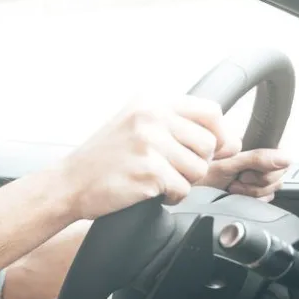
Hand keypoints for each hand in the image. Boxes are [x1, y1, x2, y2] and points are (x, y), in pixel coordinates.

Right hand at [57, 95, 227, 219]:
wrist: (68, 183)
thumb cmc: (104, 158)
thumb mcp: (134, 124)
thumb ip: (176, 124)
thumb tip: (231, 141)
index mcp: (151, 102)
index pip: (210, 111)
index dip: (219, 134)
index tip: (211, 151)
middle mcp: (151, 117)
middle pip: (208, 144)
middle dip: (196, 164)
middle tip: (171, 170)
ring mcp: (149, 143)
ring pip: (198, 169)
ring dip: (183, 182)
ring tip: (156, 180)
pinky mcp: (148, 171)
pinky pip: (182, 189)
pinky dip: (170, 197)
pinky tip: (149, 192)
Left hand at [198, 141, 289, 200]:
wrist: (187, 189)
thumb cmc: (200, 173)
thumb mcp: (226, 164)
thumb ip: (256, 159)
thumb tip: (285, 158)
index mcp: (254, 144)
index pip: (282, 154)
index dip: (272, 166)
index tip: (252, 172)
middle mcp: (257, 158)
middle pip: (280, 173)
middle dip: (259, 181)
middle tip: (238, 180)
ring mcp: (256, 173)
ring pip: (274, 186)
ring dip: (253, 191)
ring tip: (233, 186)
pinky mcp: (253, 188)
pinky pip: (267, 196)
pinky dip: (253, 198)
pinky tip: (237, 194)